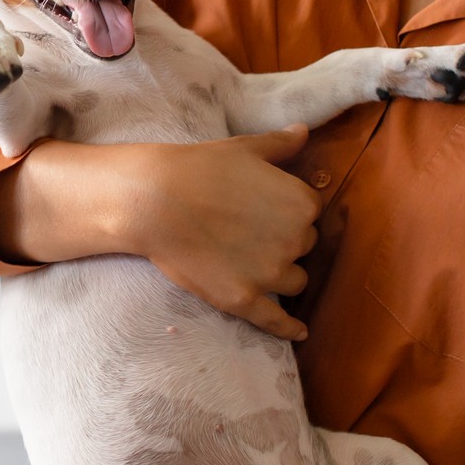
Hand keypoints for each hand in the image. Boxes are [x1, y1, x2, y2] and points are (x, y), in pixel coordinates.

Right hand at [114, 125, 320, 338]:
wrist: (154, 199)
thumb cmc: (198, 167)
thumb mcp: (244, 149)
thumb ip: (280, 145)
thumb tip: (304, 131)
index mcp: (302, 202)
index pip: (310, 214)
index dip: (287, 212)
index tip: (264, 210)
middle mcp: (296, 240)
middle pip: (303, 247)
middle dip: (283, 241)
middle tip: (249, 232)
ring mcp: (271, 274)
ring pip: (293, 281)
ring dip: (280, 275)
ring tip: (252, 265)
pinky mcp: (245, 300)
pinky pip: (277, 321)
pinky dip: (290, 328)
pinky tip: (299, 332)